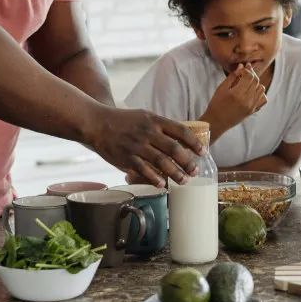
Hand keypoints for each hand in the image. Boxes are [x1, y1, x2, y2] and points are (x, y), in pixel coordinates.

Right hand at [87, 107, 202, 187]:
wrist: (97, 124)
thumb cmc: (123, 120)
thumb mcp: (145, 116)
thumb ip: (161, 127)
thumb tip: (180, 140)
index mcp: (155, 121)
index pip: (181, 131)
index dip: (194, 143)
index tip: (203, 152)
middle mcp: (148, 133)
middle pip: (174, 149)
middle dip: (188, 162)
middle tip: (195, 171)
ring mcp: (137, 146)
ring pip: (162, 162)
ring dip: (175, 173)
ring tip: (184, 181)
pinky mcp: (126, 158)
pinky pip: (144, 171)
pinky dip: (155, 179)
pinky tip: (162, 184)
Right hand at [203, 64, 266, 136]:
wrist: (216, 122)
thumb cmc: (216, 104)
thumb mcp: (221, 88)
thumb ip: (232, 76)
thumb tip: (242, 66)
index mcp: (237, 94)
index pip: (249, 76)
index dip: (247, 69)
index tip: (242, 68)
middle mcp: (247, 100)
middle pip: (256, 81)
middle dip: (252, 74)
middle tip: (245, 71)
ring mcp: (251, 107)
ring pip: (261, 89)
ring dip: (256, 83)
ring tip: (247, 83)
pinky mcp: (253, 111)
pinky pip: (263, 99)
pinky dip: (260, 93)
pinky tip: (252, 92)